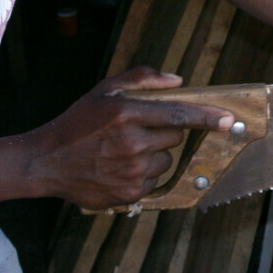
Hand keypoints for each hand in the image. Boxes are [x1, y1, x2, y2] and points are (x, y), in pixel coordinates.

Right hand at [27, 66, 233, 210]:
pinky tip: (119, 168)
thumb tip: (177, 81)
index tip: (227, 119)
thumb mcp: (104, 90)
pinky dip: (144, 174)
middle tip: (138, 131)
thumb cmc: (77, 123)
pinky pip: (154, 180)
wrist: (46, 162)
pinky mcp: (129, 193)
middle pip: (175, 138)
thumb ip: (142, 79)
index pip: (179, 115)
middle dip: (165, 133)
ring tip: (124, 151)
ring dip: (154, 155)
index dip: (207, 117)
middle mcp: (131, 143)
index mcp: (127, 113)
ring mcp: (131, 171)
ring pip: (166, 160)